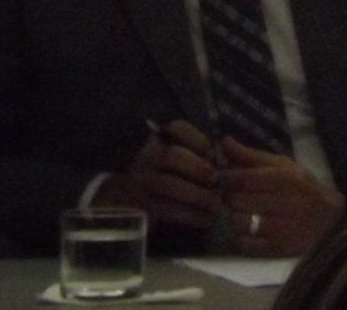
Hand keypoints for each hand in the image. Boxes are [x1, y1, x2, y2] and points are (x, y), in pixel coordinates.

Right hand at [93, 120, 222, 229]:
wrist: (123, 199)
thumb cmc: (161, 174)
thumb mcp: (175, 156)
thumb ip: (195, 153)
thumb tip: (223, 159)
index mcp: (157, 140)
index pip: (176, 128)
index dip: (197, 139)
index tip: (213, 152)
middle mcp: (146, 158)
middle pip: (172, 156)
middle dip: (197, 167)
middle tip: (215, 179)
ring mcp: (141, 182)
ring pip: (168, 184)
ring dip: (196, 194)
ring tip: (215, 203)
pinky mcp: (142, 206)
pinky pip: (166, 210)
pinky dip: (189, 215)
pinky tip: (206, 219)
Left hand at [217, 137, 342, 255]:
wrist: (331, 221)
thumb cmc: (303, 189)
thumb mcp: (284, 167)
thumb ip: (252, 156)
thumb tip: (225, 142)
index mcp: (287, 178)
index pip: (243, 178)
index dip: (224, 177)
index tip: (219, 178)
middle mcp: (286, 203)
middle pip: (236, 200)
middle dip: (230, 197)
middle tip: (235, 195)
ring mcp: (283, 230)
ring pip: (237, 222)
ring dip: (235, 217)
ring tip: (245, 212)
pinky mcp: (278, 250)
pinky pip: (243, 244)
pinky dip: (241, 237)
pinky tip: (250, 230)